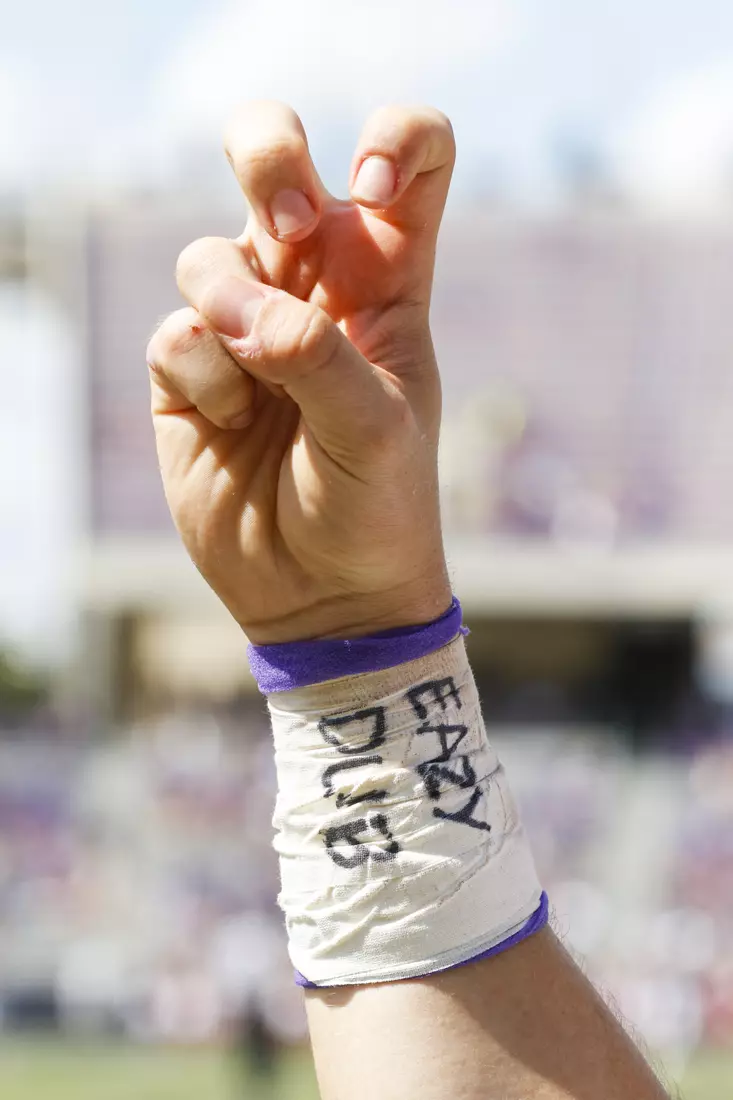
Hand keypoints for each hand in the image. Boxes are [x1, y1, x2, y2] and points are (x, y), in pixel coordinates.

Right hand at [147, 101, 454, 642]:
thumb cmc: (378, 508)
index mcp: (387, 281)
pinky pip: (173, 333)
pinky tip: (232, 426)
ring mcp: (244, 325)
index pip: (410, 159)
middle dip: (266, 155)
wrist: (325, 594)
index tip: (374, 192)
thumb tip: (239, 314)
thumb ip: (317, 356)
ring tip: (257, 380)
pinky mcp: (189, 374)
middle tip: (288, 229)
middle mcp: (312, 287)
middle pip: (274, 157)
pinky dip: (200, 376)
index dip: (395, 141)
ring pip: (206, 255)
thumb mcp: (375, 430)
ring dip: (225, 304)